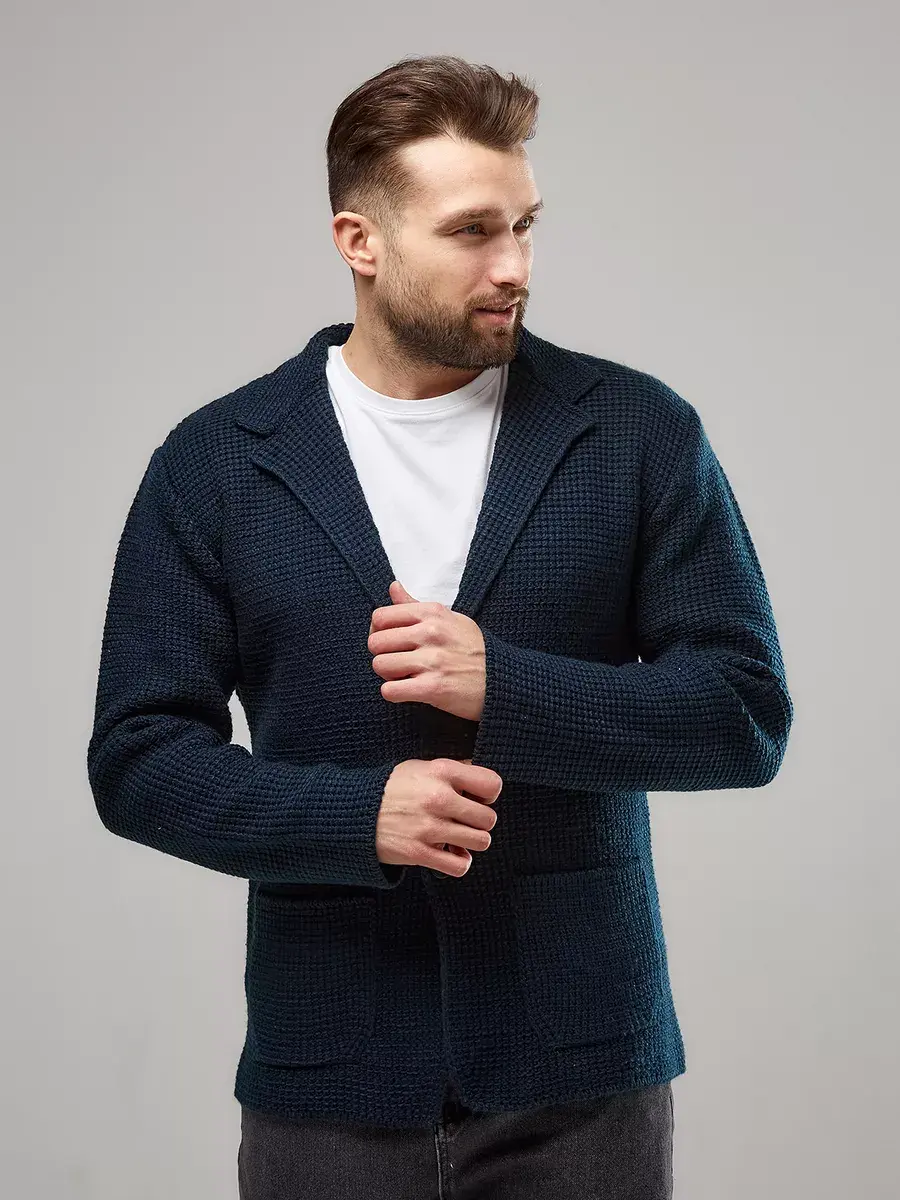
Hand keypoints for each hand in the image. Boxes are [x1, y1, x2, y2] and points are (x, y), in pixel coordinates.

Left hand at [368, 581, 486, 721]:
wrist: (503, 680)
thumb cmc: (474, 649)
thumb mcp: (450, 618)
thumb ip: (416, 605)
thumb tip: (393, 587)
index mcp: (432, 613)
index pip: (381, 616)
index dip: (379, 631)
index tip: (391, 641)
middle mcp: (431, 633)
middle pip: (376, 642)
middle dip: (382, 654)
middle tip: (398, 661)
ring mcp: (432, 661)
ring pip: (380, 665)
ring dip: (388, 675)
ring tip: (405, 676)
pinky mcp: (433, 688)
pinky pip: (390, 690)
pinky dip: (393, 693)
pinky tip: (407, 691)